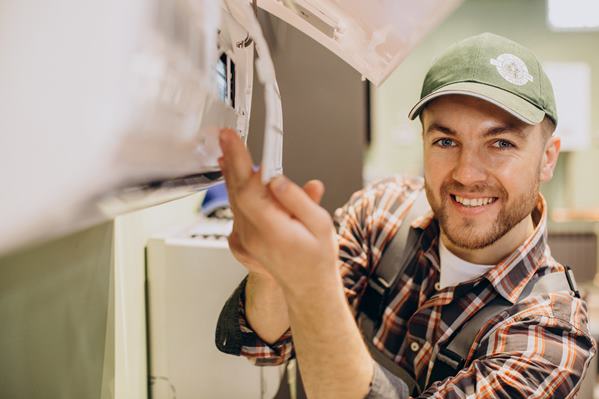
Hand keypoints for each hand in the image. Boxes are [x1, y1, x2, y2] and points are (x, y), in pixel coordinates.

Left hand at [218, 128, 338, 292]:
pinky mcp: (242, 239)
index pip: (249, 189)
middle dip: (231, 160)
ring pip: (233, 199)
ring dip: (232, 173)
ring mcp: (244, 239)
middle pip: (236, 190)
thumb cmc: (317, 256)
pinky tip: (238, 178)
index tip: (233, 140)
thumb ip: (298, 199)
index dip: (239, 161)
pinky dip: (236, 190)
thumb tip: (277, 179)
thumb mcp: (320, 224)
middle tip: (227, 137)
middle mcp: (253, 235)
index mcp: (273, 230)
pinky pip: (236, 210)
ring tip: (230, 150)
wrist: (307, 286)